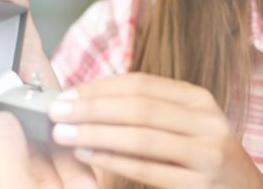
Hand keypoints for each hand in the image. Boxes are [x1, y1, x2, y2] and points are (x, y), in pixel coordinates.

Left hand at [48, 73, 262, 188]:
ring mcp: (206, 154)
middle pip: (138, 107)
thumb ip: (150, 111)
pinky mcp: (198, 184)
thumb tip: (88, 98)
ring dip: (95, 133)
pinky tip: (88, 155)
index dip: (99, 87)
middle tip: (56, 112)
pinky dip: (112, 160)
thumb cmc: (203, 159)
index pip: (140, 84)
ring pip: (140, 137)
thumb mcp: (187, 126)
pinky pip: (147, 169)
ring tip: (64, 134)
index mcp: (199, 100)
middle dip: (91, 108)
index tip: (66, 94)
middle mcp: (207, 122)